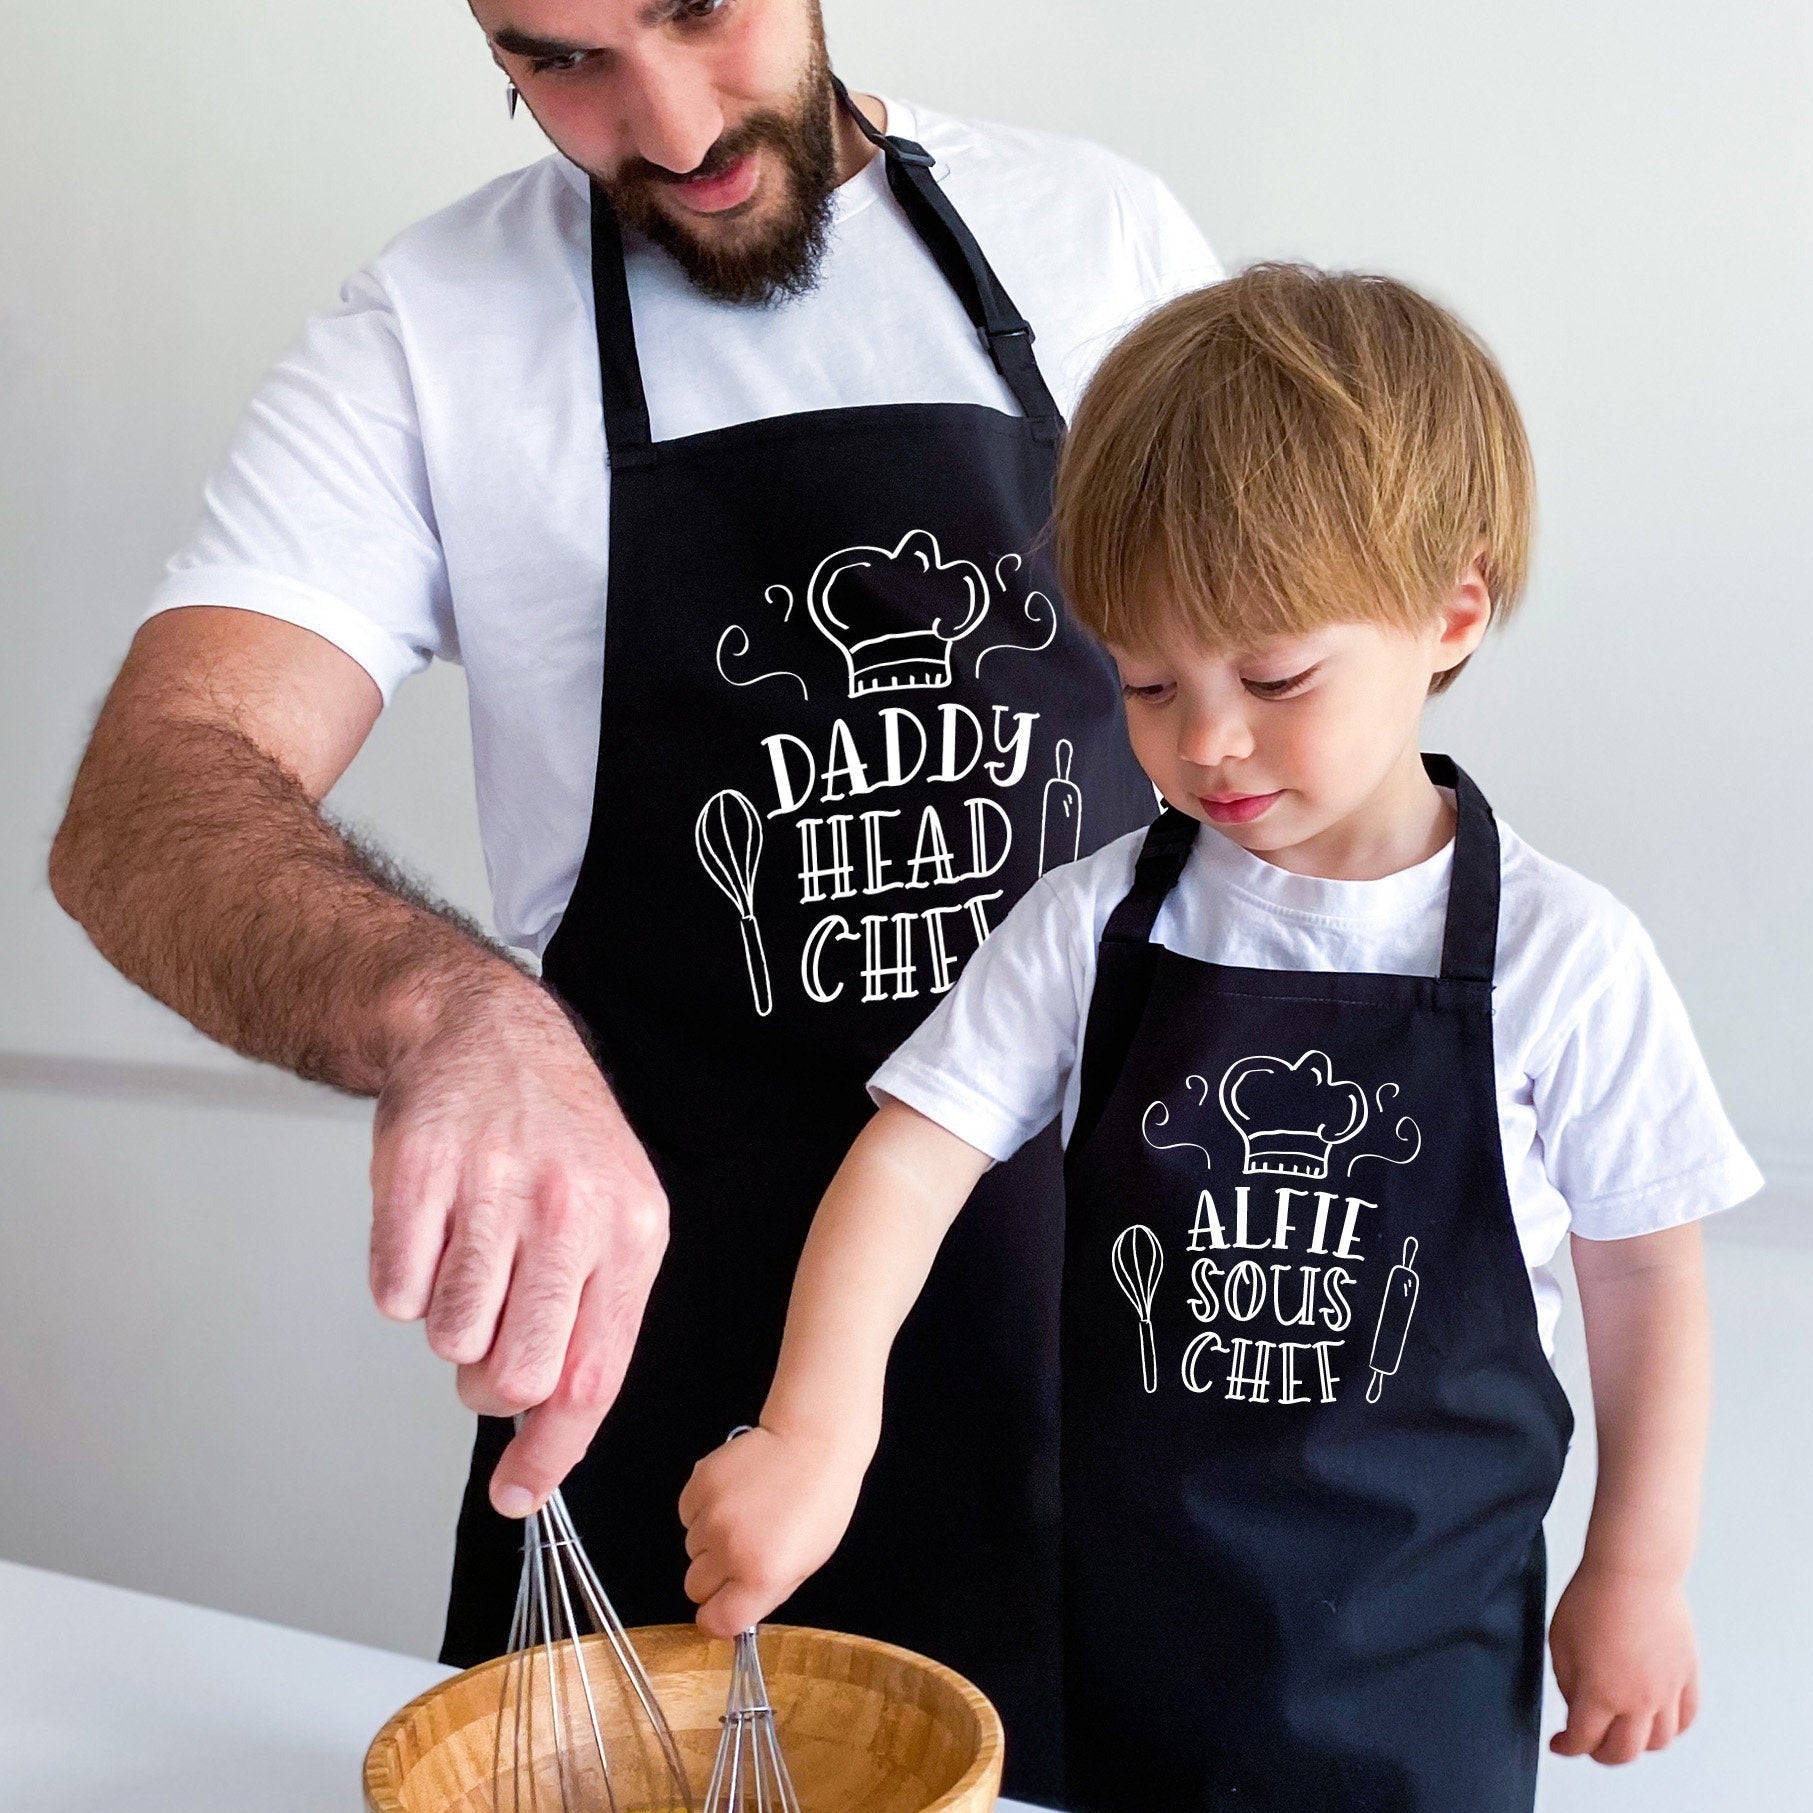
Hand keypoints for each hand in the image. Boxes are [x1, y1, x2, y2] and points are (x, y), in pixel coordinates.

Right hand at [368, 971, 667, 1516]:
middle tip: (488, 1340)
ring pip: (450, 1339)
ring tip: (467, 1263)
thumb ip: (595, 1322)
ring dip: (448, 1325)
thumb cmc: (558, 1139)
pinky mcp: (419, 1173)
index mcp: (630, 1231)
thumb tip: (550, 1439)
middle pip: (518, 1374)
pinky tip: (432, 1232)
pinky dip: (403, 1282)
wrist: (491, 1035)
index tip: (519, 1494)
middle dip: (491, 1384)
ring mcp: (491, 1189)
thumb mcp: (615, 1217)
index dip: (551, 1453)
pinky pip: (395, 1292)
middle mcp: (569, 1210)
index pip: (594, 1378)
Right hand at [677, 1424, 869, 1637]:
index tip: (723, 1607)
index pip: (715, 1622)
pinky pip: (687, 1514)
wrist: (813, 1442)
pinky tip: (733, 1495)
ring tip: (746, 1514)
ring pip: (690, 1548)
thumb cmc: (821, 1500)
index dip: (717, 1618)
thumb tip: (735, 1612)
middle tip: (740, 1553)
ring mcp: (712, 1516)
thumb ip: (765, 1593)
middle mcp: (731, 1550)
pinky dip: (702, 1510)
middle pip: (695, 1586)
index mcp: (761, 1577)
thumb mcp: (806, 1563)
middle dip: (713, 1577)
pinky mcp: (699, 1484)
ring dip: (710, 1539)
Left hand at [1548, 1561, 1698, 1763]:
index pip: (1584, 1740)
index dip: (1567, 1747)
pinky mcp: (1688, 1674)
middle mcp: (1639, 1700)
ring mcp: (1668, 1690)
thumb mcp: (1560, 1641)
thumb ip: (1567, 1683)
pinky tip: (1656, 1721)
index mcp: (1601, 1693)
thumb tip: (1578, 1707)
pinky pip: (1686, 1718)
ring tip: (1621, 1732)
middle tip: (1589, 1745)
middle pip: (1624, 1752)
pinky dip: (1672, 1728)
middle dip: (1602, 1755)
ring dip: (1638, 1745)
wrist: (1634, 1571)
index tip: (1558, 1744)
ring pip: (1659, 1742)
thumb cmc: (1592, 1598)